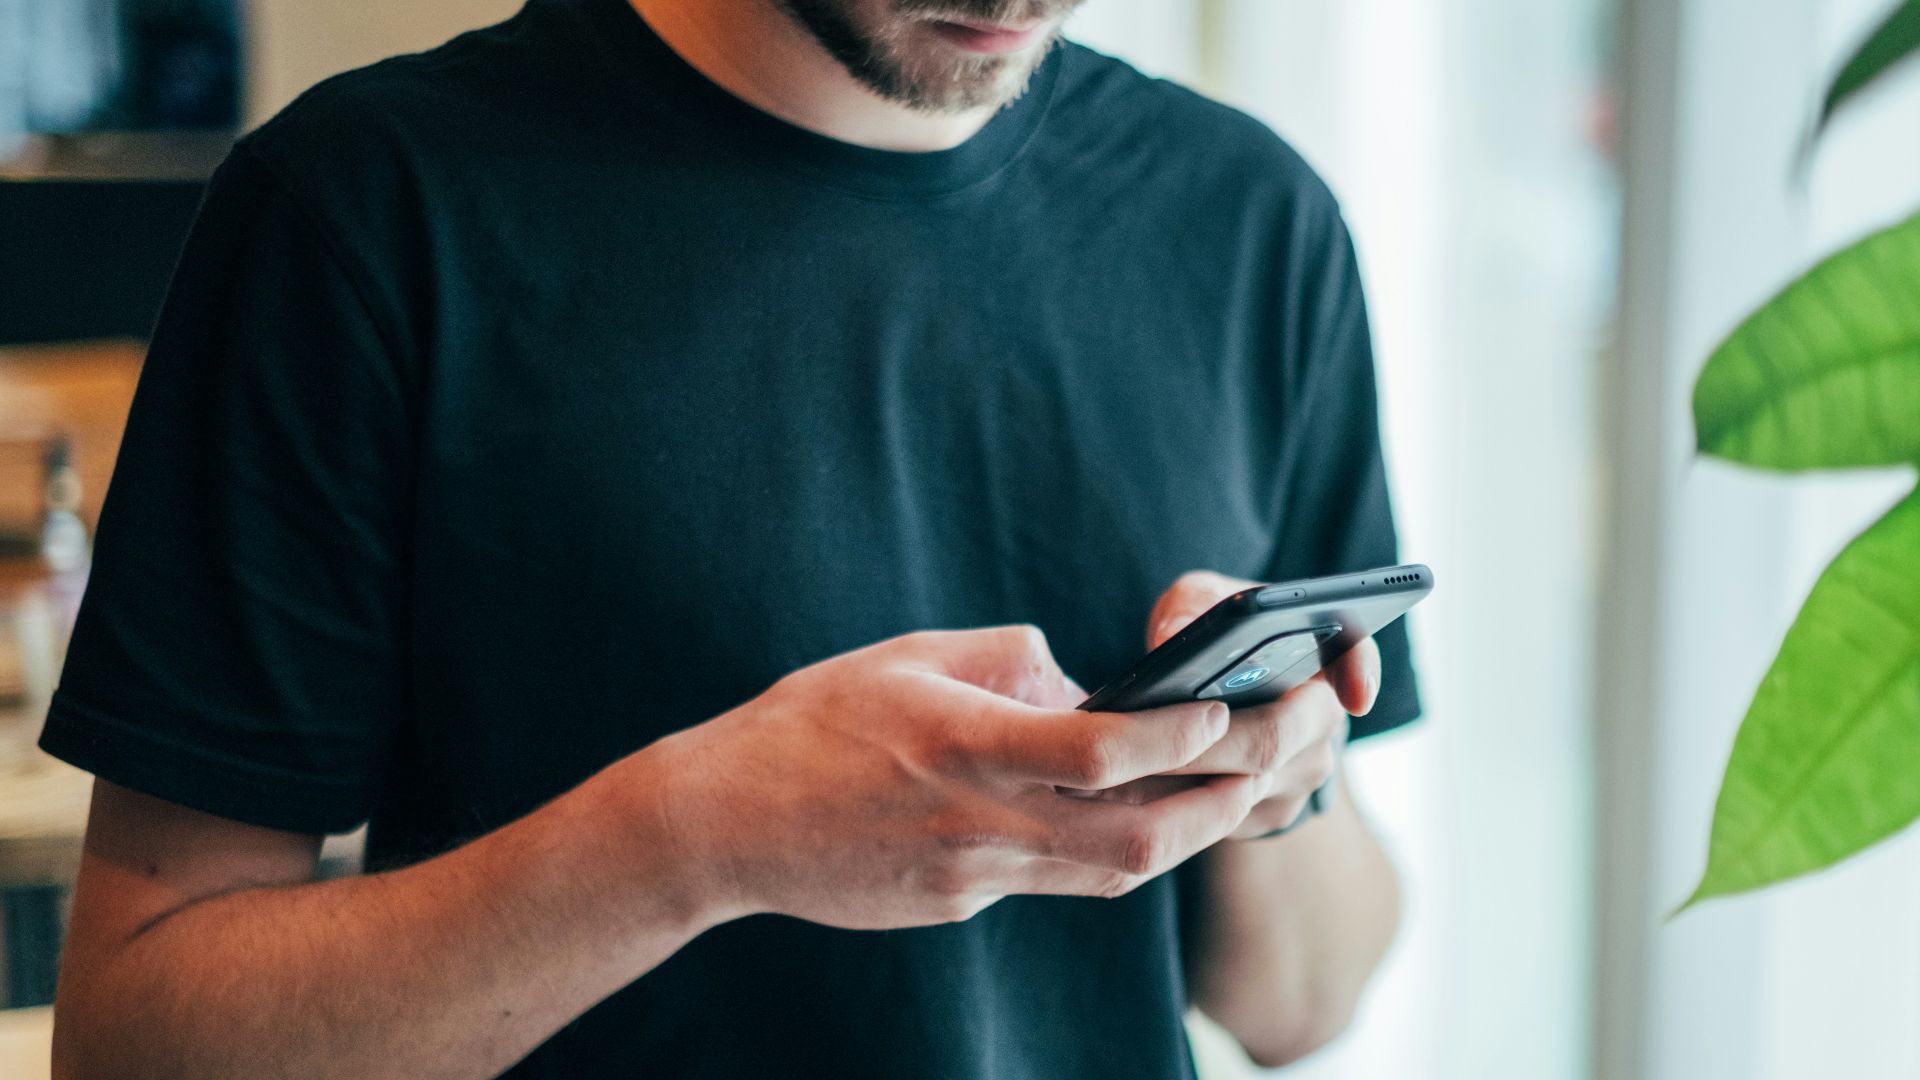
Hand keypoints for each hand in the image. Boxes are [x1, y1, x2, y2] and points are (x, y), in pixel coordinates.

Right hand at [644, 625, 1264, 929]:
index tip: (1232, 703)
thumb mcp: (907, 657)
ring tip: (1242, 787)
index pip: (1104, 752)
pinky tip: (1143, 817)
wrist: (724, 825)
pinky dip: (1116, 849)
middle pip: (1140, 839)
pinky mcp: (962, 905)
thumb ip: (1006, 661)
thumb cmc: (808, 723)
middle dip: (1227, 799)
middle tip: (1284, 754)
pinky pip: (1062, 883)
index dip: (1182, 734)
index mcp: (968, 747)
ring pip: (1116, 876)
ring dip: (1191, 833)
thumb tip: (1079, 678)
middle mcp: (983, 823)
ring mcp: (975, 878)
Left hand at [1097, 571, 1379, 839]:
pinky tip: (1128, 788)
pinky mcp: (1269, 814)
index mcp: (1320, 654)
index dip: (1360, 674)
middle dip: (1204, 739)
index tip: (1355, 695)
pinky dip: (1175, 802)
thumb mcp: (1201, 602)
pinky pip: (1224, 815)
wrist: (1216, 697)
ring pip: (1243, 785)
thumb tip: (1173, 637)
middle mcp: (1322, 719)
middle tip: (1142, 734)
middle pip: (1272, 737)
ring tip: (1117, 761)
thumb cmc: (1211, 637)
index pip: (1355, 656)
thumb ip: (1192, 606)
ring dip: (1180, 775)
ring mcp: (1301, 774)